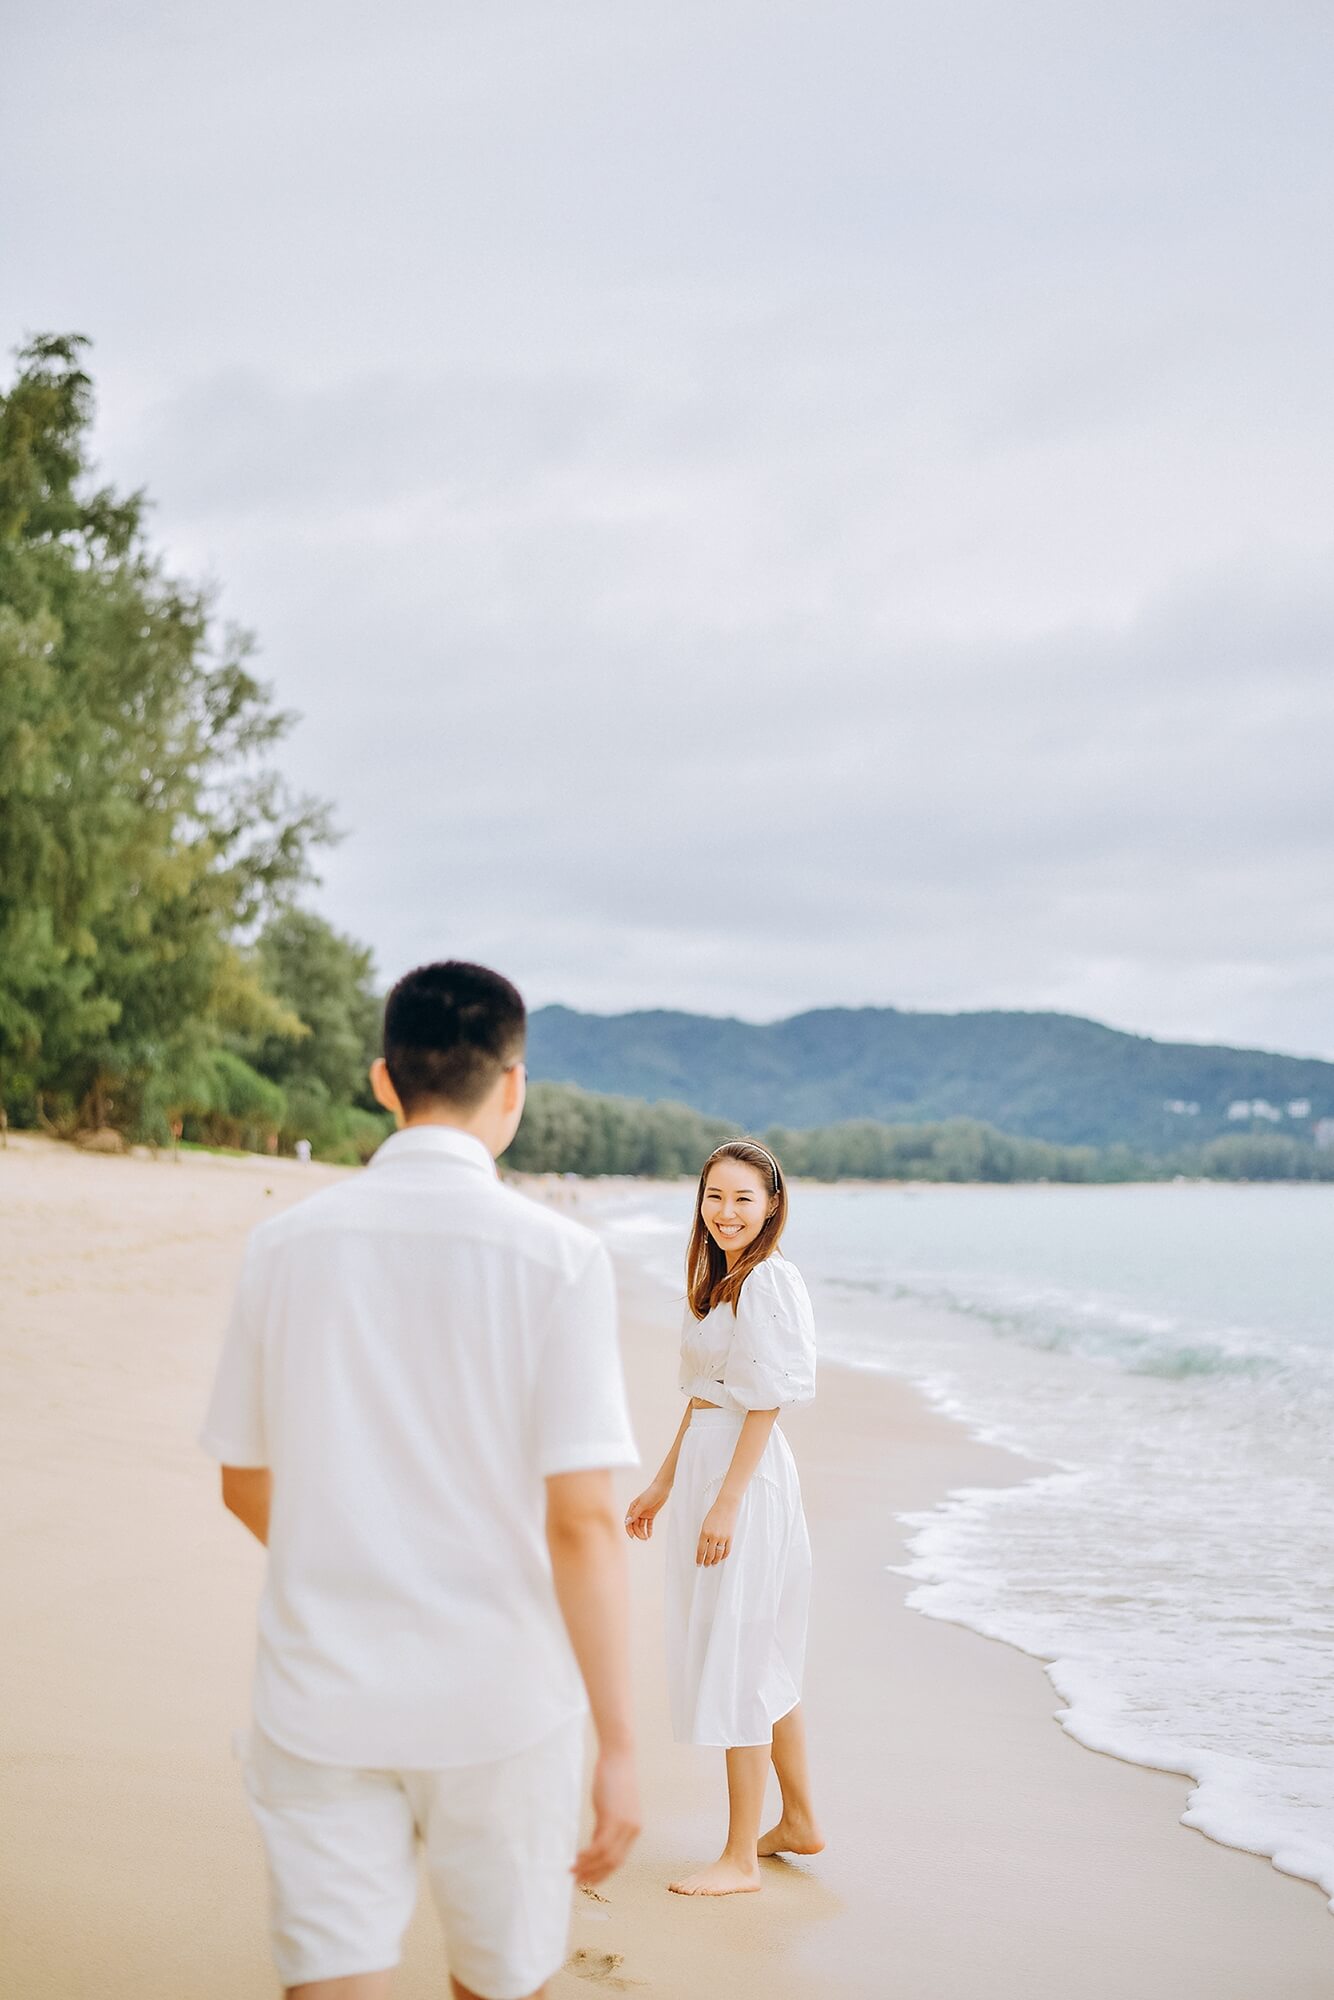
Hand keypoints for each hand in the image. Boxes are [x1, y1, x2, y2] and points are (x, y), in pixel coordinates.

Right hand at [574, 1744, 640, 1885]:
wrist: (618, 1756)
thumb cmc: (613, 1777)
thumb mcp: (611, 1807)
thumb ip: (605, 1826)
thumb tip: (595, 1843)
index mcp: (634, 1828)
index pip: (619, 1860)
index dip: (603, 1873)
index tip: (588, 1880)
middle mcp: (632, 1830)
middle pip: (614, 1863)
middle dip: (594, 1876)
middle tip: (578, 1883)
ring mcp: (624, 1825)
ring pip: (606, 1858)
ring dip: (588, 1868)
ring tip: (572, 1873)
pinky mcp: (613, 1818)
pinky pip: (600, 1846)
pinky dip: (587, 1856)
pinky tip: (576, 1859)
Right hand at [624, 1477, 670, 1540]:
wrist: (662, 1489)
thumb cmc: (651, 1494)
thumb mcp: (642, 1504)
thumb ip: (635, 1514)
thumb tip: (627, 1522)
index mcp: (632, 1508)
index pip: (628, 1521)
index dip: (629, 1530)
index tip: (632, 1537)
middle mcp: (637, 1511)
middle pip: (635, 1525)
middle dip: (638, 1532)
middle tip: (643, 1538)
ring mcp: (644, 1513)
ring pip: (641, 1526)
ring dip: (643, 1532)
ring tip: (646, 1538)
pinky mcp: (651, 1514)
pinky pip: (648, 1524)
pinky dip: (649, 1529)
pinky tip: (650, 1535)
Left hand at [696, 1492, 738, 1566]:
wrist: (726, 1505)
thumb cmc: (715, 1512)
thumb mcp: (705, 1524)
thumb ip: (704, 1535)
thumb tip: (704, 1547)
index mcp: (704, 1532)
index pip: (700, 1550)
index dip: (699, 1559)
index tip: (698, 1563)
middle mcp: (713, 1536)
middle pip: (709, 1554)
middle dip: (707, 1561)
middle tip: (705, 1565)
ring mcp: (722, 1537)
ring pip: (718, 1554)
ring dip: (715, 1561)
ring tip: (713, 1564)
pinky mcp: (730, 1537)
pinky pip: (727, 1550)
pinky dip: (724, 1556)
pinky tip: (721, 1558)